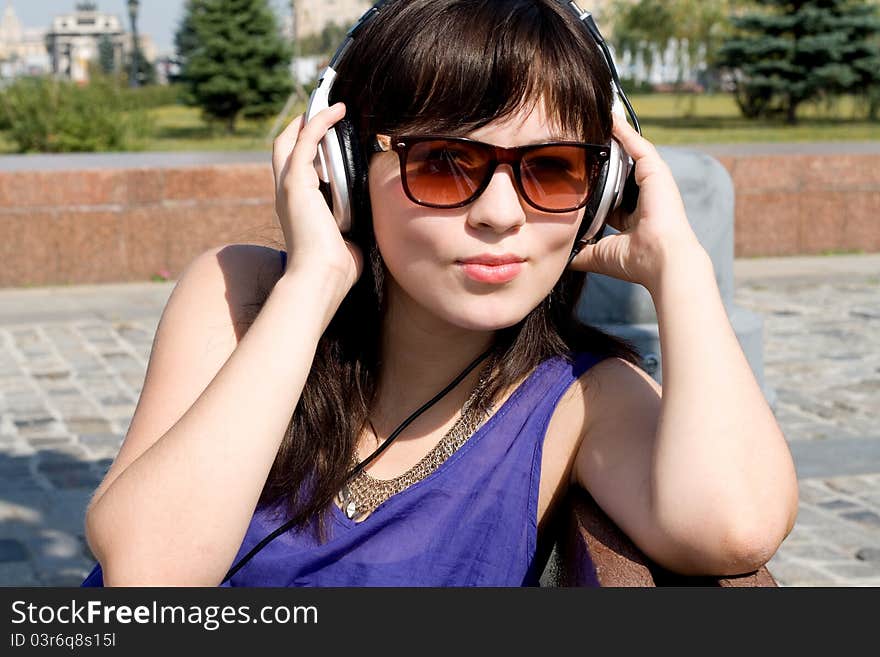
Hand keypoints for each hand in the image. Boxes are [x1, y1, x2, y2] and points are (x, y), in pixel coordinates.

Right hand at [272, 102, 363, 290]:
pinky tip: (338, 110)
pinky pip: (307, 139)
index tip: (329, 134)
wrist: (321, 278)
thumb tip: (374, 216)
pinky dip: (320, 121)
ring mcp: (288, 186)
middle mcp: (287, 193)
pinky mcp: (296, 182)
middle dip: (302, 125)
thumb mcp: (349, 237)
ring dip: (311, 117)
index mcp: (297, 207)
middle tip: (325, 109)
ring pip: (291, 139)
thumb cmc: (337, 269)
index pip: (296, 167)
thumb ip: (355, 222)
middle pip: (285, 147)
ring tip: (332, 102)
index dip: (308, 147)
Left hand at [567, 116, 705, 289]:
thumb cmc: (635, 262)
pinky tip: (610, 116)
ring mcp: (651, 182)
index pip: (609, 193)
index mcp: (631, 216)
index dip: (592, 183)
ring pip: (628, 152)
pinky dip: (624, 130)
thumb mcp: (598, 254)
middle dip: (601, 154)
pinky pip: (637, 144)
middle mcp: (642, 196)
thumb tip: (559, 257)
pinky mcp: (656, 171)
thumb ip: (579, 252)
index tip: (571, 172)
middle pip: (618, 169)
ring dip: (612, 135)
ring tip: (593, 116)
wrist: (661, 261)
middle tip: (579, 135)